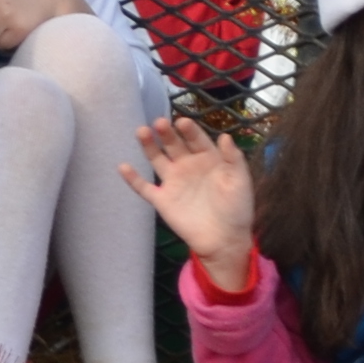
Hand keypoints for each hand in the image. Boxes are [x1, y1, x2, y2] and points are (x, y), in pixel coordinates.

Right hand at [121, 115, 256, 272]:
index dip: (189, 131)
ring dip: (148, 146)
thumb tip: (225, 136)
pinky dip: (132, 178)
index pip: (197, 140)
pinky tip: (123, 167)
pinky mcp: (161, 199)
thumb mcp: (240, 181)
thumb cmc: (236, 209)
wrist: (224, 239)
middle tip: (159, 123)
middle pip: (173, 145)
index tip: (182, 122)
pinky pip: (144, 187)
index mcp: (208, 160)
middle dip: (166, 133)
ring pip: (156, 159)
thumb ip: (234, 159)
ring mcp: (173, 182)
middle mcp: (188, 166)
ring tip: (141, 131)